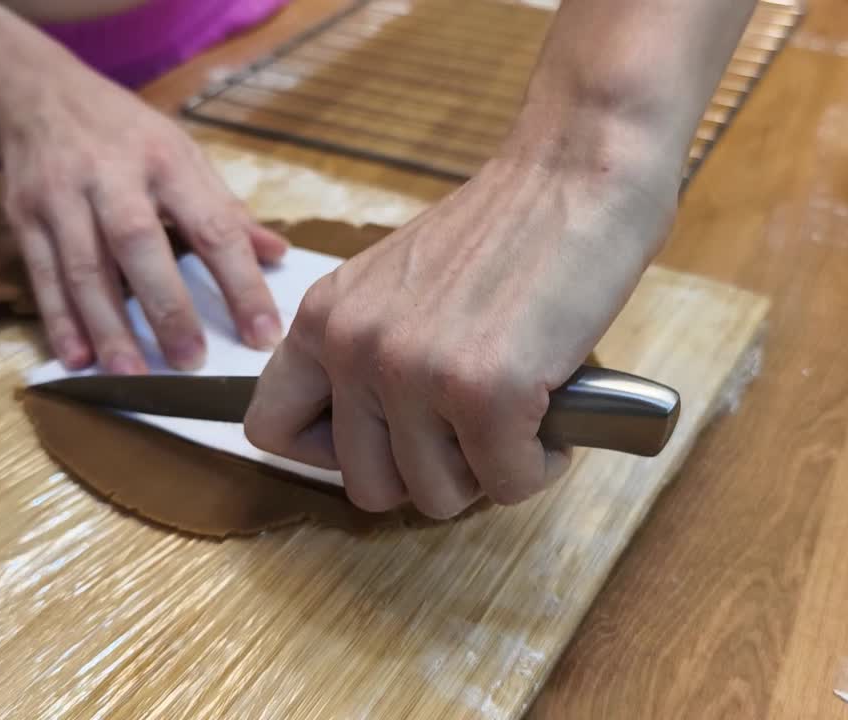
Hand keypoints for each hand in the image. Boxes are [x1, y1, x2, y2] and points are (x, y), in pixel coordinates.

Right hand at [0, 65, 286, 371]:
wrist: (37, 94)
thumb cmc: (125, 134)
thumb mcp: (183, 154)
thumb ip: (226, 210)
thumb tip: (278, 254)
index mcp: (166, 160)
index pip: (212, 226)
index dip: (240, 283)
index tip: (263, 334)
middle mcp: (111, 176)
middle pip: (139, 243)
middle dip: (166, 306)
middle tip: (191, 361)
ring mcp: (62, 197)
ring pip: (84, 267)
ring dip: (108, 326)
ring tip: (133, 373)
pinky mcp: (25, 219)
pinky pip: (43, 276)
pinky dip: (61, 321)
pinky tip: (79, 359)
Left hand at [243, 147, 678, 518]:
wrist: (578, 173)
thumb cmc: (504, 230)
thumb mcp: (396, 286)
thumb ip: (368, 351)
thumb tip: (377, 442)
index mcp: (324, 317)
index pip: (269, 430)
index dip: (330, 454)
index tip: (386, 436)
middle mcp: (355, 347)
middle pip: (368, 487)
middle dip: (429, 472)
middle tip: (471, 429)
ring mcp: (416, 373)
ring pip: (439, 497)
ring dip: (486, 468)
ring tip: (515, 411)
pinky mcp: (485, 395)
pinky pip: (508, 484)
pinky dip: (539, 463)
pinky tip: (550, 409)